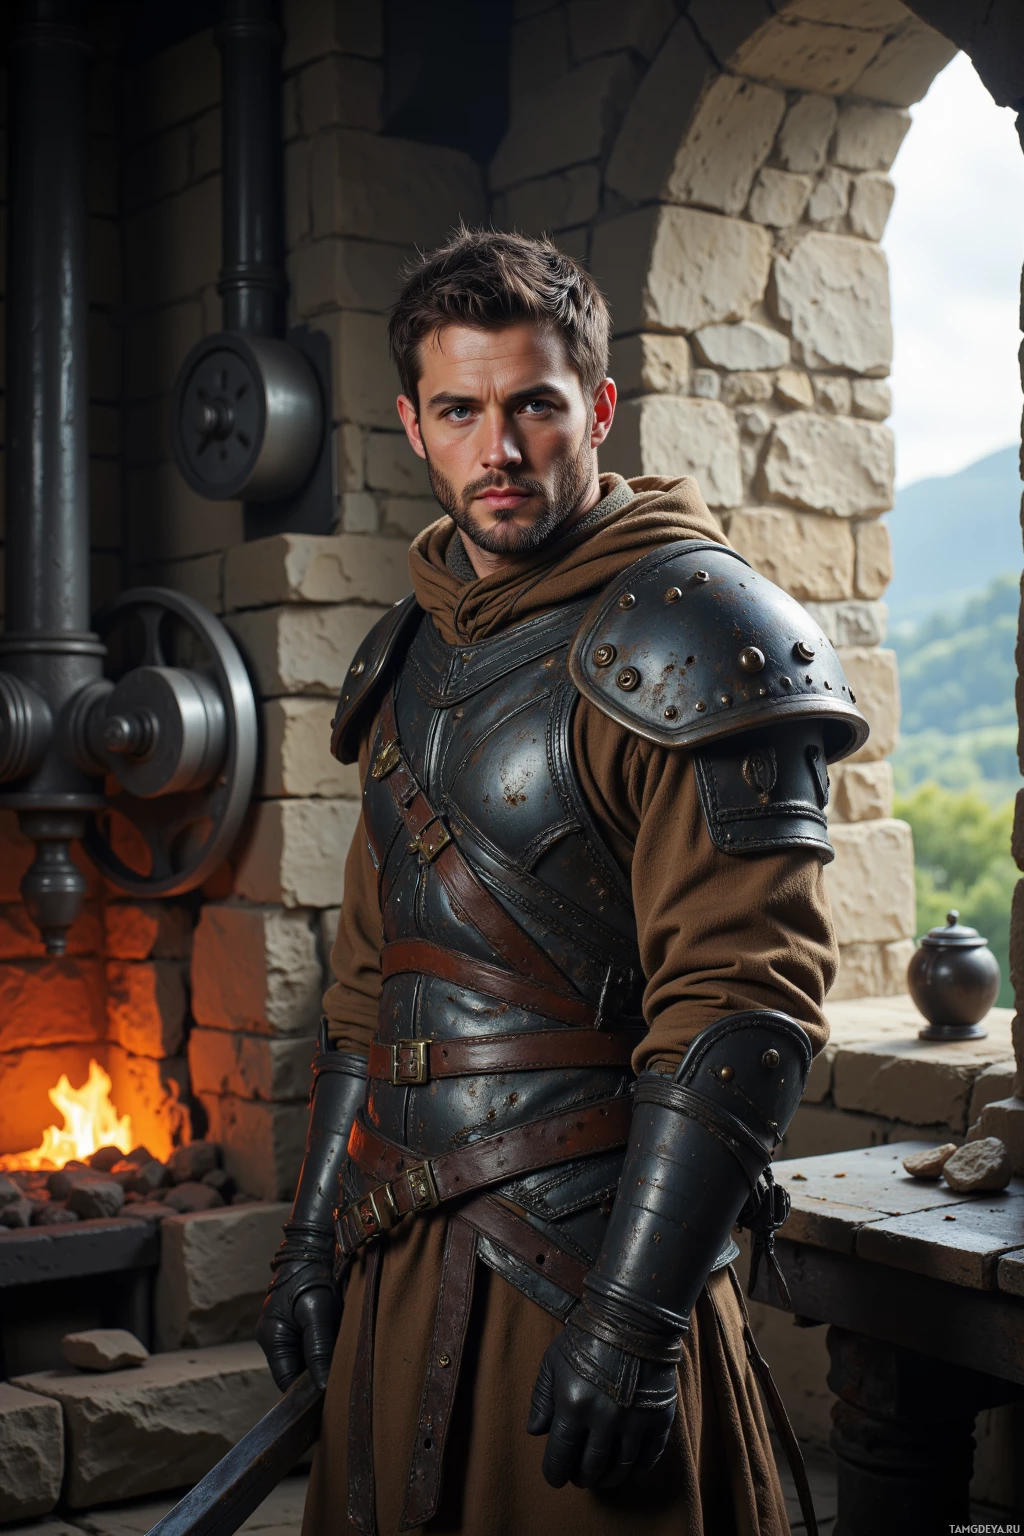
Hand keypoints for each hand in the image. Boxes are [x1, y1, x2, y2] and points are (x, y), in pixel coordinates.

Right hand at [256, 1255, 340, 1390]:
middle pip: (294, 1371)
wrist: (314, 1244)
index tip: (331, 1397)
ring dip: (320, 1362)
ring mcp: (283, 1329)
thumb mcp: (318, 1313)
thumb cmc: (313, 1277)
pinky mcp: (295, 1321)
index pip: (286, 1381)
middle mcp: (273, 1337)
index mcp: (271, 1338)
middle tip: (341, 1382)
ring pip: (303, 1359)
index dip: (306, 1392)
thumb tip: (322, 1387)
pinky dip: (322, 1349)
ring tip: (342, 1364)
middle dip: (315, 1377)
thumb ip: (318, 1349)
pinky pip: (308, 1345)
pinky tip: (338, 1347)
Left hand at [526, 1320, 676, 1488]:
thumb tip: (535, 1432)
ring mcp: (635, 1421)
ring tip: (601, 1475)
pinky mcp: (660, 1417)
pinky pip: (649, 1458)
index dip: (555, 1473)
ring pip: (620, 1469)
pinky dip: (637, 1469)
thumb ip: (541, 1399)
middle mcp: (605, 1419)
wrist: (633, 1317)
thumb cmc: (587, 1336)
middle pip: (591, 1468)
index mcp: (574, 1405)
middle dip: (581, 1477)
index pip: (560, 1456)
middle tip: (579, 1475)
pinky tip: (628, 1466)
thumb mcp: (553, 1361)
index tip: (556, 1477)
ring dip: (608, 1477)